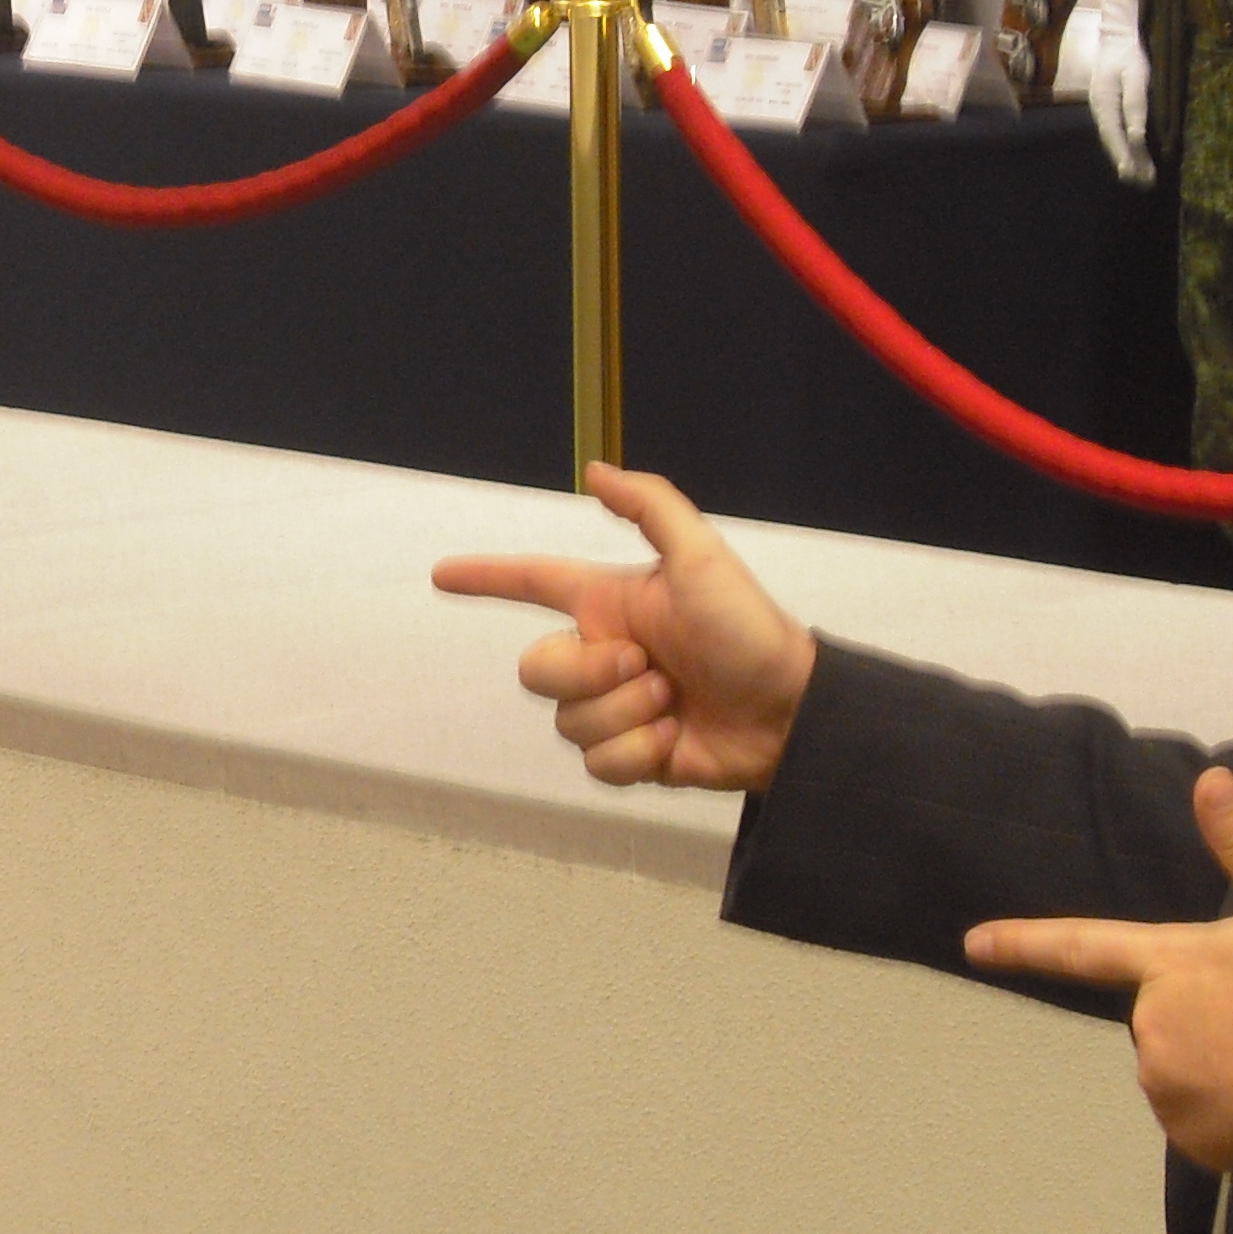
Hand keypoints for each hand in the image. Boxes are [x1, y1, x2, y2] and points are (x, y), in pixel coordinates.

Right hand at [432, 463, 816, 791]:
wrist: (791, 712)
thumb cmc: (750, 629)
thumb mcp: (702, 557)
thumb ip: (650, 506)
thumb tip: (593, 470)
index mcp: (609, 605)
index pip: (532, 583)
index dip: (486, 577)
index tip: (441, 574)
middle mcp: (603, 654)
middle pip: (536, 668)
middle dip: (587, 672)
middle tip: (648, 666)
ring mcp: (615, 709)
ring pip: (568, 722)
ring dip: (625, 714)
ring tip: (673, 703)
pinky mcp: (633, 757)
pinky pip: (597, 764)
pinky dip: (637, 754)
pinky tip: (674, 742)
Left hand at [964, 769, 1232, 1171]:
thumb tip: (1210, 777)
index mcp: (1171, 962)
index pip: (1080, 946)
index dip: (1023, 944)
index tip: (974, 943)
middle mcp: (1153, 1023)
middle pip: (1162, 1016)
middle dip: (1206, 1019)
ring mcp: (1166, 1083)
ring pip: (1180, 1068)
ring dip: (1217, 1068)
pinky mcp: (1187, 1136)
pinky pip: (1195, 1116)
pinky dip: (1225, 1111)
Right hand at [1089, 0, 1155, 187]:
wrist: (1116, 36)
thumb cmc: (1128, 53)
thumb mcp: (1135, 74)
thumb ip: (1136, 105)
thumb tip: (1137, 135)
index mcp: (1103, 103)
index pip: (1114, 135)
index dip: (1124, 155)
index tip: (1132, 174)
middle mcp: (1100, 110)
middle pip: (1113, 141)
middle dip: (1127, 163)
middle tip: (1142, 183)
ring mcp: (1104, 110)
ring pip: (1115, 139)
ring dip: (1129, 158)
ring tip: (1144, 178)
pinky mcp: (1111, 108)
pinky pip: (1118, 131)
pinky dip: (1128, 146)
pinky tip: (1138, 157)